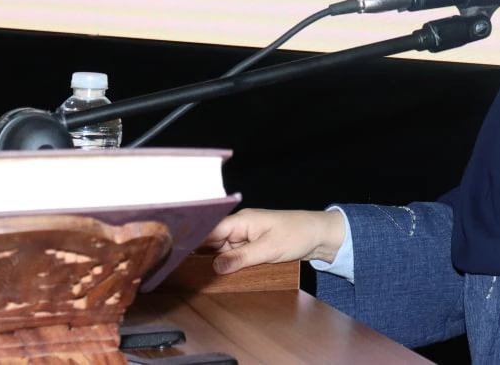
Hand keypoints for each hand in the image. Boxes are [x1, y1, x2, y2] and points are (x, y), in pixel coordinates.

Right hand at [202, 208, 346, 274]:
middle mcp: (240, 226)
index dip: (194, 243)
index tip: (180, 258)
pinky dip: (230, 264)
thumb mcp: (268, 249)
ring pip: (222, 250)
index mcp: (241, 220)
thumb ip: (240, 258)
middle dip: (204, 257)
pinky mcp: (253, 245)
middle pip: (213, 242)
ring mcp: (246, 236)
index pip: (210, 231)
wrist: (319, 235)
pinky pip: (234, 255)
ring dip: (218, 263)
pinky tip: (225, 275)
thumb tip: (215, 267)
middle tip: (193, 275)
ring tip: (205, 277)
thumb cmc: (297, 234)